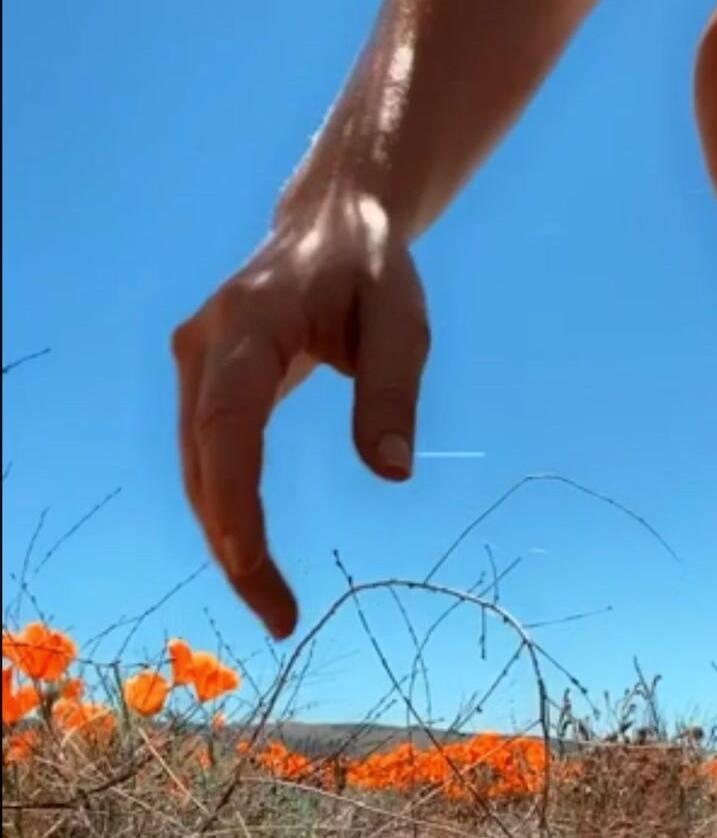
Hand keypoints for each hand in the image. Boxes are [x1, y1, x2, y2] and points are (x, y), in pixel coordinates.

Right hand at [172, 192, 429, 637]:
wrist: (330, 219)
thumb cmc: (371, 269)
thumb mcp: (402, 320)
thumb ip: (392, 392)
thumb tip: (391, 475)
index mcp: (248, 323)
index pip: (227, 425)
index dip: (234, 501)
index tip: (253, 566)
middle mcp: (204, 345)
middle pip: (202, 463)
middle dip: (233, 547)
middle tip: (280, 618)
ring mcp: (195, 364)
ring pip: (196, 470)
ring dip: (226, 540)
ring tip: (272, 605)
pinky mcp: (202, 383)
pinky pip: (206, 459)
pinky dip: (227, 512)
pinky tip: (254, 560)